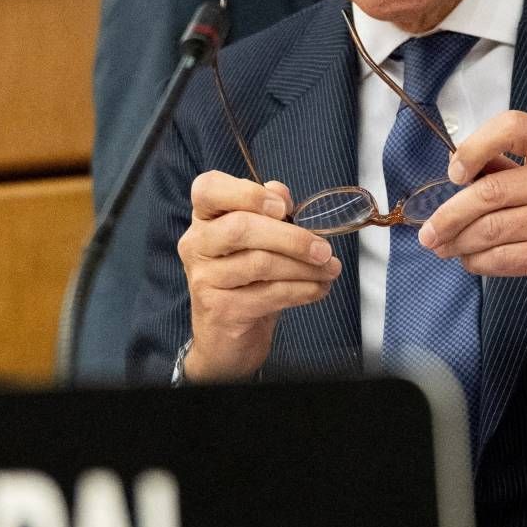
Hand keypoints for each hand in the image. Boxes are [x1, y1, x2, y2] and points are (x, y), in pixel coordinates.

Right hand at [176, 171, 341, 380]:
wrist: (227, 337)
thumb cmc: (246, 280)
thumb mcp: (257, 241)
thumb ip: (268, 211)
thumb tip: (282, 194)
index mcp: (204, 218)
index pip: (208, 189)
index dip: (246, 193)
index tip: (283, 207)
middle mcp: (196, 244)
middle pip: (241, 228)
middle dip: (291, 238)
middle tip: (324, 249)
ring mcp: (204, 278)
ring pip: (260, 263)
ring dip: (304, 267)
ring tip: (329, 270)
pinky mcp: (220, 309)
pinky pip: (268, 294)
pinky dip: (301, 290)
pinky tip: (318, 289)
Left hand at [416, 111, 526, 325]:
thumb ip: (517, 174)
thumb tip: (460, 176)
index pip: (514, 127)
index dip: (475, 146)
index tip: (455, 172)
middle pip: (491, 190)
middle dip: (450, 214)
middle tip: (429, 231)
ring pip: (493, 228)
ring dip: (460, 243)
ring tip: (445, 248)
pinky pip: (505, 257)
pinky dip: (479, 263)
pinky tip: (473, 263)